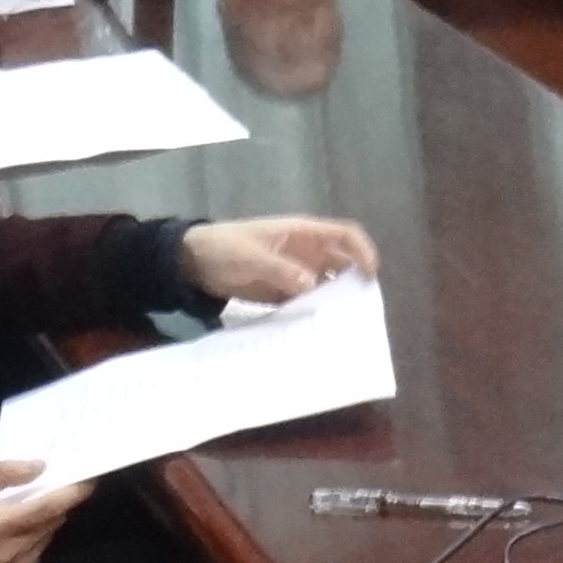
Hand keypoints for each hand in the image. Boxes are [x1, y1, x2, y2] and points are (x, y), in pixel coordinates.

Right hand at [0, 459, 90, 562]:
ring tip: (32, 510)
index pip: (47, 508)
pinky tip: (16, 535)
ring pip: (43, 542)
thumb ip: (1, 475)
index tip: (87, 481)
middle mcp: (8, 554)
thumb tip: (40, 466)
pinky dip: (32, 544)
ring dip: (43, 525)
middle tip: (56, 489)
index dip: (71, 494)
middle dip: (56, 506)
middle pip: (49, 525)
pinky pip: (33, 560)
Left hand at [177, 215, 380, 307]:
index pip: (344, 235)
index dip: (362, 250)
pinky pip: (305, 301)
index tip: (370, 274)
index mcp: (302, 233)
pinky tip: (315, 328)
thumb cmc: (224, 247)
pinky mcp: (282, 291)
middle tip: (358, 308)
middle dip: (352, 282)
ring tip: (340, 324)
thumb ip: (281, 270)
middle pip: (340, 264)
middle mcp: (305, 252)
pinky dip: (312, 312)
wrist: (192, 261)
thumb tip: (312, 285)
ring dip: (332, 300)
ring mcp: (294, 272)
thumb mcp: (252, 256)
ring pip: (324, 285)